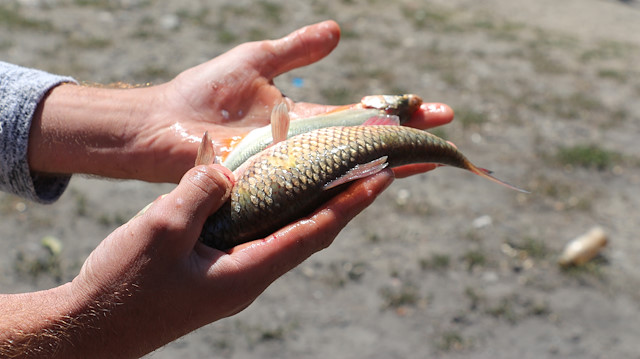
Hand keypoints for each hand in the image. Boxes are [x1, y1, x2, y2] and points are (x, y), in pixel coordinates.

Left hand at [29, 21, 452, 182]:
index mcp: (307, 118)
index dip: (398, 113)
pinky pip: (310, 180)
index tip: (434, 110)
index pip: (363, 115)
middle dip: (405, 141)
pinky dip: (340, 180)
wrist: (161, 123)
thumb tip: (338, 32)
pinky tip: (369, 180)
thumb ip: (296, 51)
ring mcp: (289, 165)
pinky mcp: (269, 179)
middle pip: (364, 145)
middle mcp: (305, 146)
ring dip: (384, 164)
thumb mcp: (256, 61)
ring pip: (344, 165)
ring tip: (424, 160)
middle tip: (445, 141)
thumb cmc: (202, 93)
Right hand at [38, 164, 392, 356]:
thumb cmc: (123, 286)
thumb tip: (230, 172)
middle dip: (338, 200)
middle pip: (307, 232)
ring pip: (281, 233)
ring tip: (324, 171)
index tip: (381, 178)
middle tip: (364, 168)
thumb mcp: (161, 230)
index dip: (349, 203)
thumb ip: (201, 193)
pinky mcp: (215, 272)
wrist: (92, 328)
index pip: (314, 232)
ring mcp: (233, 276)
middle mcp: (249, 276)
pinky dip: (266, 208)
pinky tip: (261, 188)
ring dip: (304, 203)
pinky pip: (252, 234)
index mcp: (247, 272)